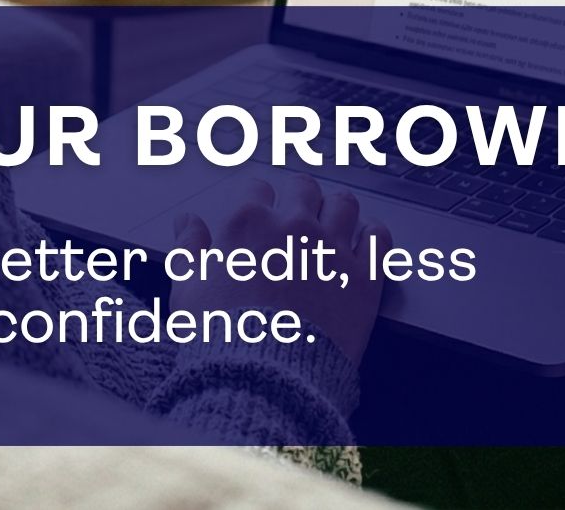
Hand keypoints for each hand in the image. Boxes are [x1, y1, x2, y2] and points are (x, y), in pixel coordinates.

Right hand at [167, 174, 388, 366]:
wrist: (266, 377)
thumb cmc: (223, 336)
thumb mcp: (187, 287)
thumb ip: (187, 246)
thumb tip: (186, 222)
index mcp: (248, 223)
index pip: (257, 188)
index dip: (257, 201)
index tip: (258, 213)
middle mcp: (293, 226)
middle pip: (303, 187)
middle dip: (298, 196)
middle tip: (297, 212)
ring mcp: (332, 248)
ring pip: (344, 204)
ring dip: (336, 209)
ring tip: (332, 222)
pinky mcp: (364, 277)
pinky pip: (378, 237)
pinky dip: (373, 234)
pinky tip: (364, 241)